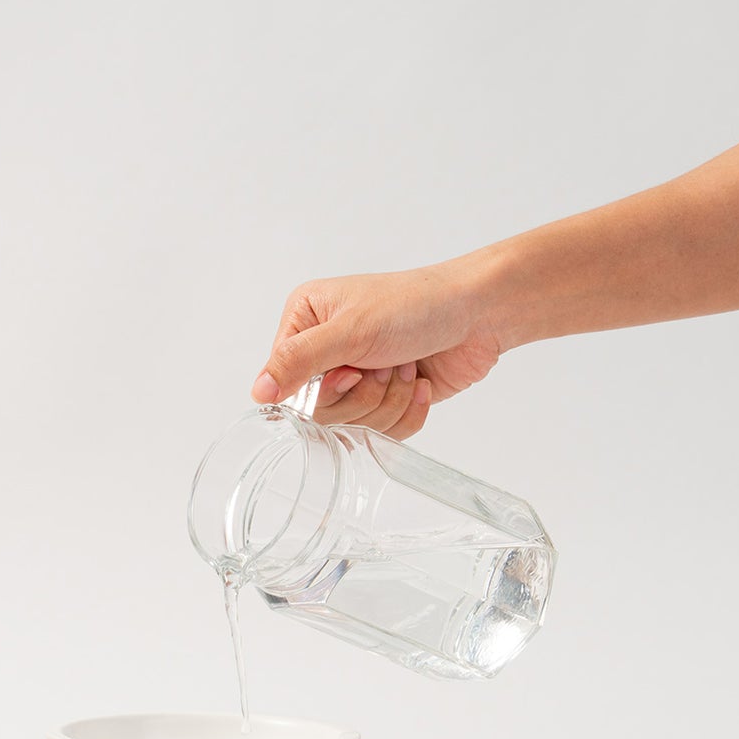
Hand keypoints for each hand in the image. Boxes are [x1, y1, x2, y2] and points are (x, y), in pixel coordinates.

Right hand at [252, 262, 508, 438]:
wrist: (482, 313)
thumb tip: (257, 393)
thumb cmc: (416, 305)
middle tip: (385, 364)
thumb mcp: (350, 330)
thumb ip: (298, 361)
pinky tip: (419, 383)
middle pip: (319, 412)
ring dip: (387, 400)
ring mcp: (357, 378)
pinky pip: (382, 432)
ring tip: (405, 368)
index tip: (350, 370)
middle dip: (362, 395)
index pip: (284, 382)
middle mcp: (325, 351)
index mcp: (305, 321)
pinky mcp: (386, 400)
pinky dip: (406, 412)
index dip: (321, 388)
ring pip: (352, 426)